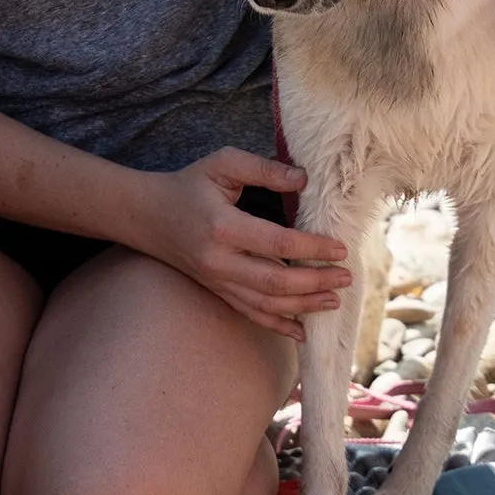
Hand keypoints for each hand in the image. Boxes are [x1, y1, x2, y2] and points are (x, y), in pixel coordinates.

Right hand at [145, 149, 352, 340]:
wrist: (148, 216)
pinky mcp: (218, 291)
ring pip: (266, 303)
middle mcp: (219, 261)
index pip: (277, 243)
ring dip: (304, 306)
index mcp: (223, 227)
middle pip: (276, 282)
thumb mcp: (222, 163)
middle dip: (316, 283)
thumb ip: (264, 169)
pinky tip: (302, 332)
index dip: (312, 248)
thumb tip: (304, 180)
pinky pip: (250, 314)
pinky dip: (278, 325)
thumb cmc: (189, 185)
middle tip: (346, 277)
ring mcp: (217, 281)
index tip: (340, 248)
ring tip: (334, 300)